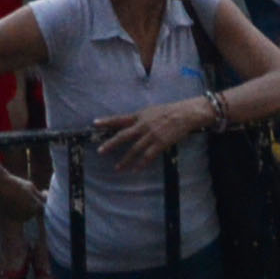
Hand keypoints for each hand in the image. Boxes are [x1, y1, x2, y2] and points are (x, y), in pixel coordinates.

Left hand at [95, 96, 216, 166]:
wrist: (184, 114)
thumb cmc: (168, 111)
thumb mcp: (151, 111)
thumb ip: (140, 118)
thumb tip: (129, 123)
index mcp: (140, 115)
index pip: (120, 119)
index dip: (107, 121)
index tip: (94, 123)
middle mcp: (143, 125)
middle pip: (123, 136)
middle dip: (111, 144)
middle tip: (100, 151)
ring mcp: (151, 135)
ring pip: (134, 149)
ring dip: (125, 160)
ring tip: (117, 168)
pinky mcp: (160, 143)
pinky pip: (148, 156)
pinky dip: (141, 163)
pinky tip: (136, 169)